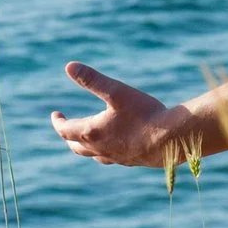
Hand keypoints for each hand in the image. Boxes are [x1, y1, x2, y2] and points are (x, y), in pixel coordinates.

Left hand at [51, 62, 188, 168]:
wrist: (171, 140)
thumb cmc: (143, 114)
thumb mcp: (116, 91)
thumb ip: (92, 79)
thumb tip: (69, 66)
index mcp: (92, 132)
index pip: (65, 130)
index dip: (58, 122)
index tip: (56, 114)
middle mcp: (100, 149)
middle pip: (76, 146)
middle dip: (68, 135)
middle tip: (66, 126)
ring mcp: (116, 158)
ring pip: (92, 155)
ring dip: (84, 146)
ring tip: (86, 138)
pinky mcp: (131, 162)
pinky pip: (111, 159)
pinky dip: (104, 152)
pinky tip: (113, 147)